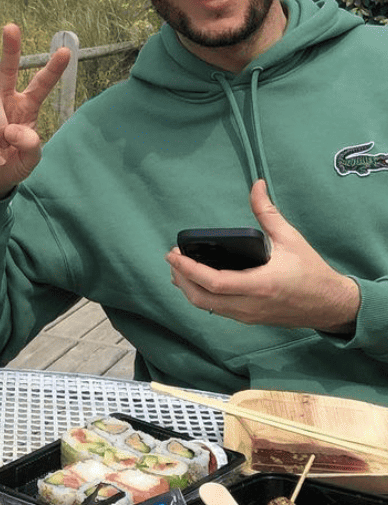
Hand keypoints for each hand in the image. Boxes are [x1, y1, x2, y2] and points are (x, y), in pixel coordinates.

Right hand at [0, 22, 70, 196]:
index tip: (65, 51)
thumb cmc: (13, 167)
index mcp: (25, 108)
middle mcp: (3, 103)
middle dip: (10, 49)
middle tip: (11, 27)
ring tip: (2, 154)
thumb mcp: (30, 161)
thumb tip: (12, 130)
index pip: (40, 85)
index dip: (52, 69)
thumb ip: (30, 145)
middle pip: (6, 71)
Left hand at [166, 179, 359, 331]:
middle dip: (182, 278)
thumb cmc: (312, 272)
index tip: (173, 255)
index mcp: (260, 284)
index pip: (214, 282)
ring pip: (208, 307)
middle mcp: (251, 304)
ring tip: (179, 270)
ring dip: (189, 289)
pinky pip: (219, 310)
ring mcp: (249, 315)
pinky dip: (202, 297)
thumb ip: (268, 212)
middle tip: (172, 259)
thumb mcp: (291, 238)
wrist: (332, 305)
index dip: (189, 269)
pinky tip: (197, 283)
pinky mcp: (250, 319)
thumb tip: (257, 185)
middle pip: (203, 298)